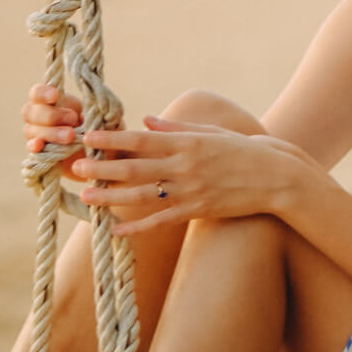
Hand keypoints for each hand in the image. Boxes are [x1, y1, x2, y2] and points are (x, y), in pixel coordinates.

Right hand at [23, 83, 83, 169]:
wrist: (90, 145)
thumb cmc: (90, 121)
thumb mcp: (91, 111)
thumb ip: (85, 110)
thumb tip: (81, 115)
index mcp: (48, 99)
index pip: (36, 92)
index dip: (43, 93)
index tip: (55, 95)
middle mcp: (36, 115)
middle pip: (31, 111)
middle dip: (52, 115)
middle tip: (73, 119)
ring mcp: (33, 133)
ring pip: (31, 130)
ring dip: (50, 133)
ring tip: (70, 136)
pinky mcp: (36, 150)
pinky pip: (30, 147)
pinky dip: (34, 146)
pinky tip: (40, 146)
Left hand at [77, 115, 305, 236]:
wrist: (275, 176)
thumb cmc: (242, 150)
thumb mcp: (211, 133)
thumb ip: (176, 129)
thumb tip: (145, 122)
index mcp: (188, 142)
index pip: (143, 139)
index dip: (114, 138)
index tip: (89, 136)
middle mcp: (186, 165)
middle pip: (136, 166)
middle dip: (103, 166)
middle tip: (76, 166)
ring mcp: (191, 190)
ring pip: (142, 194)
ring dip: (111, 196)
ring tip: (86, 196)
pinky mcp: (197, 210)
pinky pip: (160, 221)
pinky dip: (137, 226)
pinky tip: (116, 229)